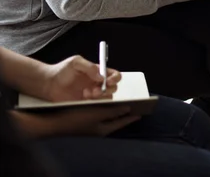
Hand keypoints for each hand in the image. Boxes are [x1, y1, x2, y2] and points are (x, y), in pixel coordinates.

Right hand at [12, 106, 139, 137]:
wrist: (52, 121)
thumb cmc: (76, 117)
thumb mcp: (97, 113)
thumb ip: (114, 111)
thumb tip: (127, 108)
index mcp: (104, 128)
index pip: (122, 122)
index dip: (132, 115)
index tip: (142, 109)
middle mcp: (99, 127)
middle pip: (116, 117)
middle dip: (123, 108)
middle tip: (133, 101)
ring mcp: (91, 123)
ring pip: (107, 112)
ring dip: (112, 104)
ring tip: (119, 97)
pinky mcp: (84, 118)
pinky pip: (98, 109)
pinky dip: (102, 103)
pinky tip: (103, 97)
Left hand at [42, 55, 120, 101]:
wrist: (49, 84)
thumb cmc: (61, 70)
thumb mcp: (75, 62)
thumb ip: (89, 67)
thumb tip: (101, 76)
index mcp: (98, 72)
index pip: (114, 75)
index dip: (115, 78)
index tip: (109, 81)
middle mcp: (98, 84)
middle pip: (113, 88)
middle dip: (107, 89)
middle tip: (97, 90)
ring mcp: (93, 95)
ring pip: (106, 98)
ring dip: (100, 97)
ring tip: (87, 94)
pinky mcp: (86, 104)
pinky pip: (96, 105)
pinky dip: (93, 103)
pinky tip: (83, 98)